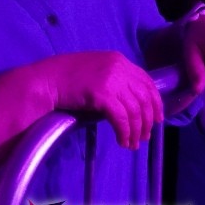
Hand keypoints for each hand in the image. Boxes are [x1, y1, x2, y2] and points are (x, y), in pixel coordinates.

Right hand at [31, 51, 162, 149]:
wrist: (46, 81)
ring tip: (132, 144)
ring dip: (136, 131)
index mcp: (119, 60)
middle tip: (145, 136)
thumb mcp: (97, 71)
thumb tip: (131, 102)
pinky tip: (122, 141)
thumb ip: (115, 79)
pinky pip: (121, 119)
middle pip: (144, 97)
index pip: (147, 81)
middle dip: (148, 120)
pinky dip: (125, 133)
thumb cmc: (67, 78)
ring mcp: (111, 80)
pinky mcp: (102, 94)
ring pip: (135, 111)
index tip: (158, 118)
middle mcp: (119, 68)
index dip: (155, 102)